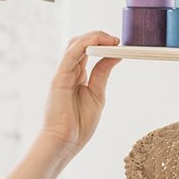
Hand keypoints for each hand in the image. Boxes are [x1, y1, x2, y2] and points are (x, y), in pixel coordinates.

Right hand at [40, 31, 121, 156]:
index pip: (86, 50)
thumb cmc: (79, 123)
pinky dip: (83, 45)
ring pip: (74, 45)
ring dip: (93, 38)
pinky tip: (97, 42)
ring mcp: (62, 73)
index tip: (118, 43)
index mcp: (76, 75)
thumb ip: (102, 73)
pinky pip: (70, 55)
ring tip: (110, 39)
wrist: (66, 141)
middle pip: (79, 43)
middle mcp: (68, 71)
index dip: (101, 43)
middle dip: (98, 37)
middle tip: (116, 39)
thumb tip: (115, 56)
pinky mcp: (59, 78)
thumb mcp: (97, 93)